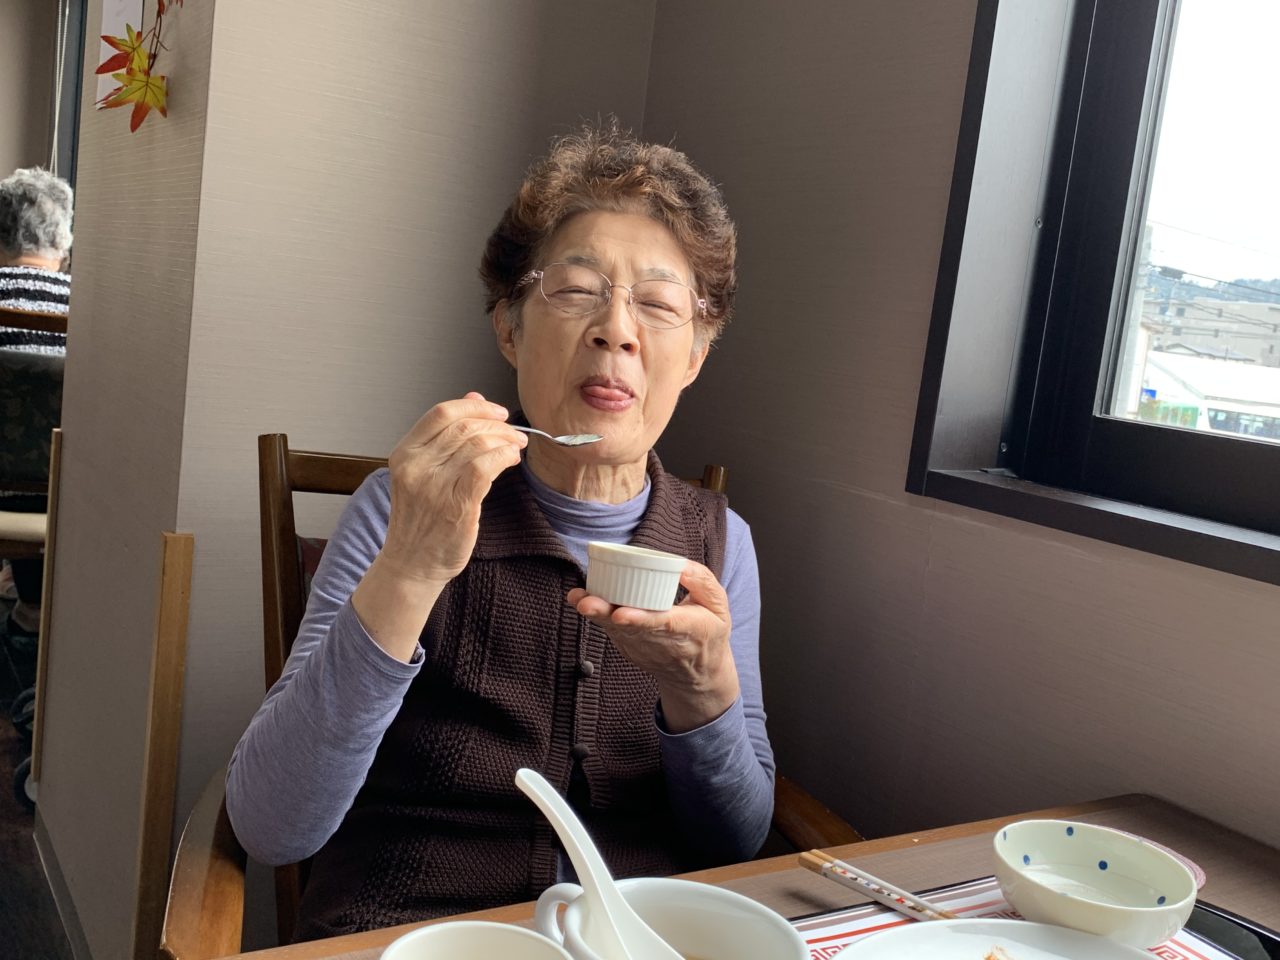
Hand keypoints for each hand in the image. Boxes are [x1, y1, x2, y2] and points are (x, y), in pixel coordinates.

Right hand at [378, 391, 527, 584]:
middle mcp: (416, 467)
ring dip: (505, 441)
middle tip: (514, 433)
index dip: (474, 407)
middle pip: (464, 427)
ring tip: (516, 447)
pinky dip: (504, 457)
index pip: (441, 413)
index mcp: (404, 454)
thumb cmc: (420, 519)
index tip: (496, 412)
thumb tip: (475, 398)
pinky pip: (486, 468)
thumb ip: (446, 435)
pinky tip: (512, 460)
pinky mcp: (456, 506)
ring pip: (478, 445)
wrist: (412, 563)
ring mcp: (435, 487)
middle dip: (497, 425)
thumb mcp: (422, 471)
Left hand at [566, 561, 739, 732]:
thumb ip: (702, 581)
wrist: (699, 674)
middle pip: (632, 628)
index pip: (664, 624)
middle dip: (607, 615)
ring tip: (578, 599)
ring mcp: (644, 650)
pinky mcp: (631, 651)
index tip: (619, 615)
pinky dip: (600, 618)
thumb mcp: (718, 606)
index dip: (640, 619)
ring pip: (617, 631)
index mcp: (690, 630)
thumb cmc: (707, 630)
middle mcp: (664, 644)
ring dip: (596, 615)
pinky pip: (614, 632)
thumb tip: (678, 564)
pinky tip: (587, 602)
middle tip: (586, 603)